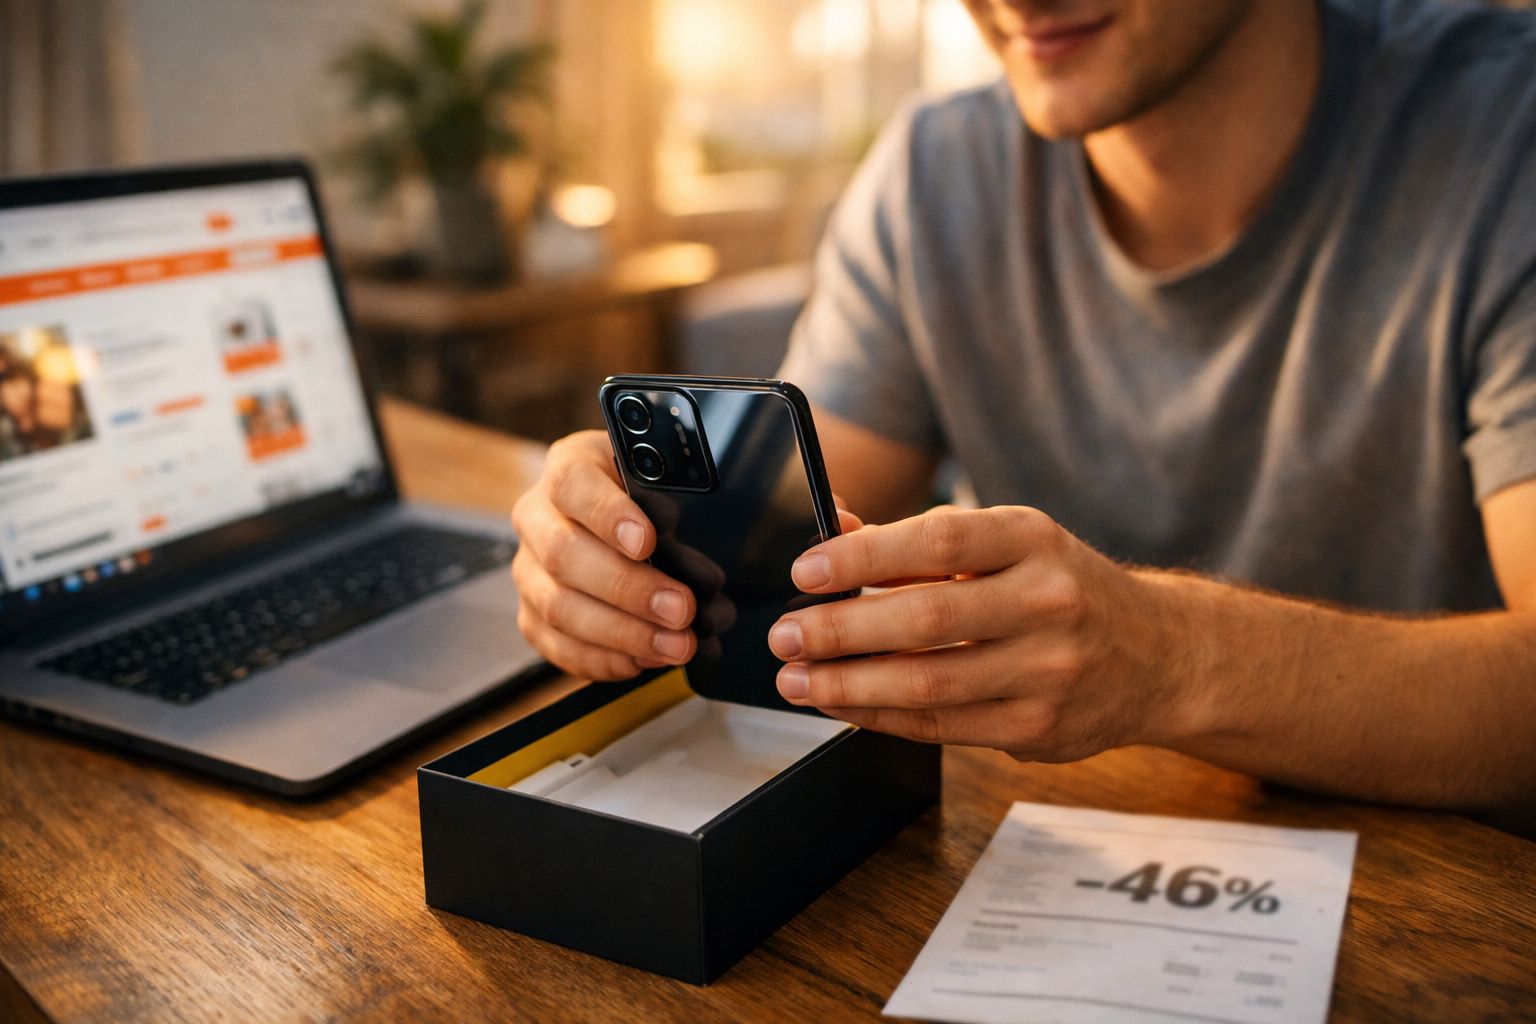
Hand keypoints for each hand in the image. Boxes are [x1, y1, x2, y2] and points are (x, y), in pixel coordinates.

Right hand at [510, 430, 696, 679]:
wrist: (620, 517)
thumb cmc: (645, 498)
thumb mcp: (662, 483)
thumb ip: (672, 513)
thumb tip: (697, 574)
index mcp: (569, 467)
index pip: (573, 484)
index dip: (608, 514)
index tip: (648, 542)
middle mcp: (537, 517)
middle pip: (564, 555)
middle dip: (629, 589)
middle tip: (682, 609)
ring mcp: (529, 570)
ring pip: (560, 608)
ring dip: (625, 634)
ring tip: (678, 645)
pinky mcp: (533, 615)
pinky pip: (559, 646)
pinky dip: (607, 659)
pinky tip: (648, 659)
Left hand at [766, 505, 1188, 760]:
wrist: (1160, 655)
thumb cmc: (1063, 588)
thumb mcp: (1009, 543)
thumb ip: (919, 540)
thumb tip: (831, 530)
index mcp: (1035, 541)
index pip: (940, 540)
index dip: (865, 556)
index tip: (807, 570)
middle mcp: (1049, 603)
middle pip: (926, 619)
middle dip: (840, 630)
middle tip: (784, 634)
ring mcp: (1049, 672)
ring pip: (928, 684)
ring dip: (847, 684)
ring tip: (796, 677)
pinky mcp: (1039, 729)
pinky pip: (941, 727)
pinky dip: (879, 715)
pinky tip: (840, 702)